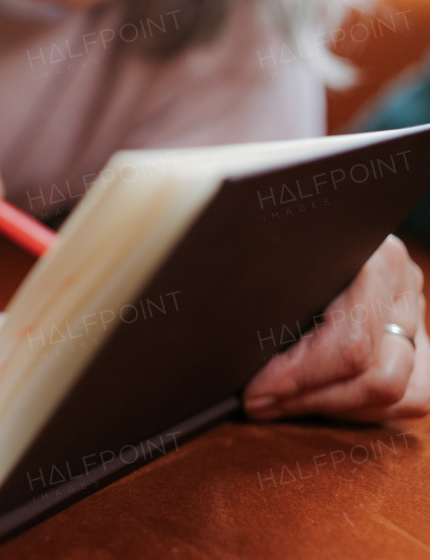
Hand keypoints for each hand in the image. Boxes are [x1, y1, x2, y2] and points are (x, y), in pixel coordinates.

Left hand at [243, 235, 429, 420]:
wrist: (310, 229)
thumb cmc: (280, 247)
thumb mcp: (273, 256)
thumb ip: (268, 287)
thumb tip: (227, 337)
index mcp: (378, 258)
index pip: (350, 341)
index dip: (297, 376)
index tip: (254, 389)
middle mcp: (405, 288)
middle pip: (376, 375)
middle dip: (309, 397)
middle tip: (257, 402)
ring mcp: (417, 318)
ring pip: (396, 392)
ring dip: (331, 406)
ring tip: (278, 402)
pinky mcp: (421, 347)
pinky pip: (408, 399)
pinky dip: (356, 408)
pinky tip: (313, 399)